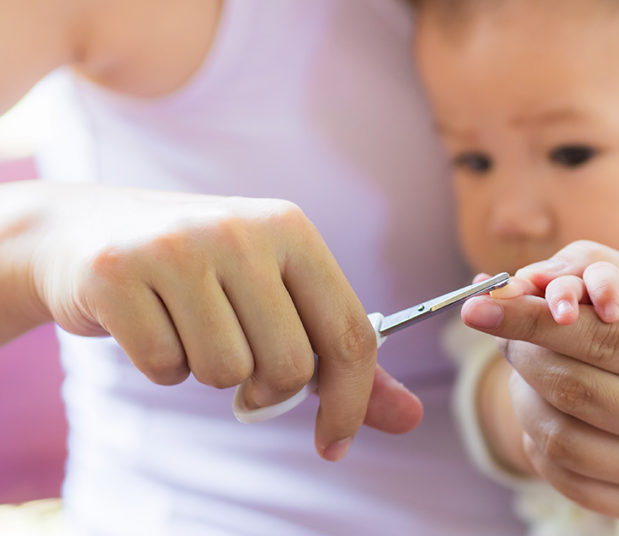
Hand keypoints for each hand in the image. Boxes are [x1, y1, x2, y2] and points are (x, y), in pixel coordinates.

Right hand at [31, 184, 421, 459]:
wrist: (82, 232)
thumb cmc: (200, 274)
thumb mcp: (277, 298)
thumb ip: (343, 361)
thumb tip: (410, 418)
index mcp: (292, 229)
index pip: (350, 333)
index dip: (351, 402)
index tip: (333, 442)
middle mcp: (241, 230)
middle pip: (291, 365)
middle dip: (267, 389)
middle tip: (241, 366)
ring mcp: (176, 247)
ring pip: (227, 373)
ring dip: (210, 373)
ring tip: (190, 330)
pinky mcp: (117, 273)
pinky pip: (165, 367)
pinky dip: (162, 367)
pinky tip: (151, 324)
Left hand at [462, 241, 618, 520]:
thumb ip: (596, 275)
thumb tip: (512, 282)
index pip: (599, 339)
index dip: (529, 319)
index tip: (477, 304)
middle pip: (574, 389)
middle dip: (521, 350)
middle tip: (501, 324)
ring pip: (560, 437)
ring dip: (524, 393)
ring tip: (530, 362)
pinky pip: (567, 475)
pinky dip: (538, 434)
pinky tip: (549, 402)